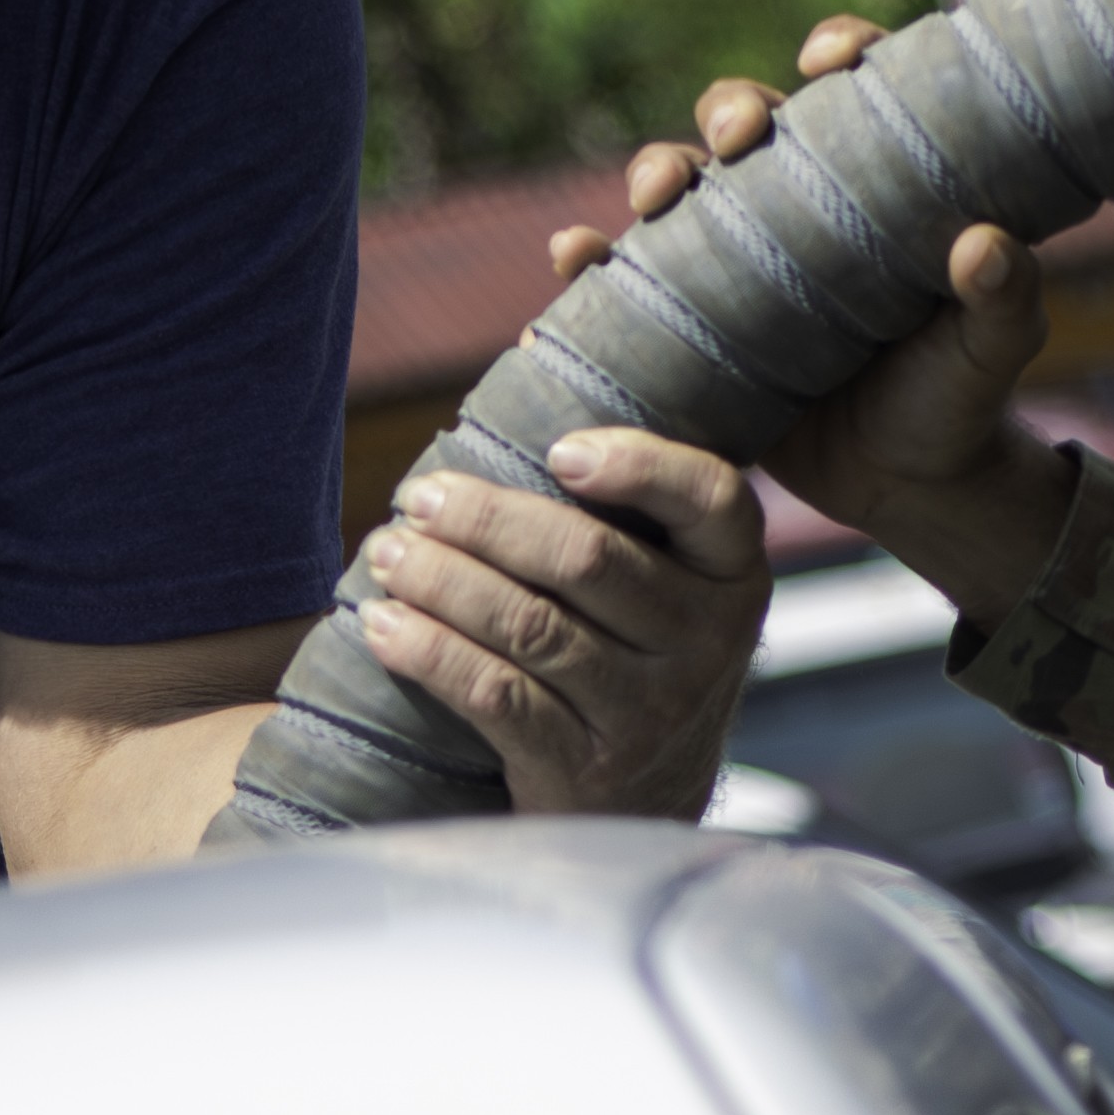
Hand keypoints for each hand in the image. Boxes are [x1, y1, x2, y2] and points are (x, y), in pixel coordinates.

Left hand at [352, 427, 770, 818]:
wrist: (647, 801)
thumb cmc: (635, 646)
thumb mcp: (664, 573)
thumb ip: (622, 472)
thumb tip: (541, 313)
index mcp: (731, 574)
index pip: (711, 499)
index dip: (638, 466)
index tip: (559, 449)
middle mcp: (706, 642)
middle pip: (587, 560)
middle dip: (487, 520)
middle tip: (418, 496)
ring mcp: (650, 711)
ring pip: (531, 627)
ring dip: (442, 582)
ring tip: (384, 552)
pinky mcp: (586, 767)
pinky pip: (496, 698)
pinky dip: (430, 654)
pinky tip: (382, 625)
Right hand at [559, 17, 1068, 615]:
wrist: (904, 488)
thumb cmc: (960, 398)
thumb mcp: (991, 350)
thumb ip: (1004, 300)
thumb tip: (985, 245)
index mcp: (880, 178)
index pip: (856, 85)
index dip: (838, 50)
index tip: (827, 60)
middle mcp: (801, 197)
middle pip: (749, 120)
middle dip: (730, 109)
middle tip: (737, 137)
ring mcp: (738, 252)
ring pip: (683, 182)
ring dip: (659, 169)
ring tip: (655, 197)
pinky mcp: (692, 311)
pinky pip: (629, 274)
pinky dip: (592, 259)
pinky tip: (573, 259)